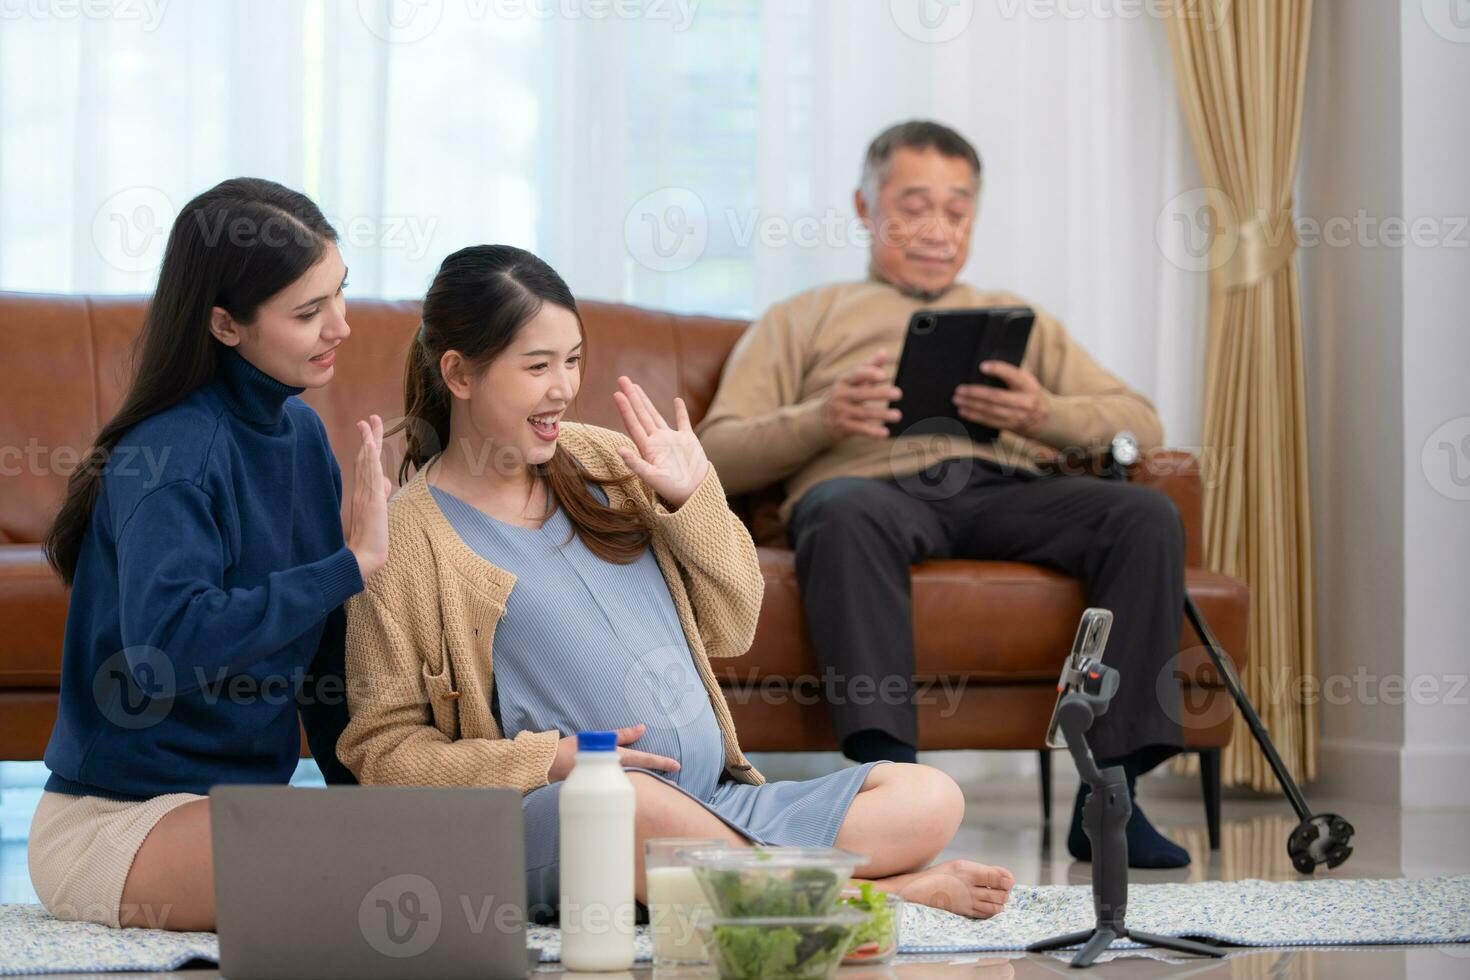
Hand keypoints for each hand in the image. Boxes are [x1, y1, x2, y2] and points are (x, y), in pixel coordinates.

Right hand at [345, 414, 391, 579]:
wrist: (365, 557)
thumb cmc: (372, 537)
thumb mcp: (379, 511)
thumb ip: (381, 494)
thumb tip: (386, 481)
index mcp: (363, 492)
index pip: (365, 464)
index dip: (367, 445)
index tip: (368, 428)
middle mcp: (362, 490)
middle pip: (365, 457)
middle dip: (369, 436)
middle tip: (369, 417)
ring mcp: (365, 494)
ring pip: (366, 461)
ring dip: (368, 440)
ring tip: (369, 421)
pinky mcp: (372, 500)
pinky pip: (370, 474)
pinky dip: (369, 457)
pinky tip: (369, 443)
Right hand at [546, 723, 681, 782]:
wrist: (546, 767)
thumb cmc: (570, 749)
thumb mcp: (597, 737)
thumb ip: (622, 734)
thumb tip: (643, 727)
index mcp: (613, 758)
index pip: (643, 759)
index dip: (660, 762)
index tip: (676, 765)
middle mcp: (612, 773)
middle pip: (642, 776)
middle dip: (658, 779)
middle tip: (674, 783)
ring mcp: (606, 785)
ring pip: (632, 785)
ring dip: (646, 786)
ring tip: (660, 789)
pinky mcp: (598, 793)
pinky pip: (617, 792)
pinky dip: (629, 792)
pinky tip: (635, 795)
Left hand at [613, 377, 709, 509]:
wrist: (695, 493)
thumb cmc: (672, 489)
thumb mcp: (652, 477)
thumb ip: (636, 463)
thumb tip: (619, 449)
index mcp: (648, 448)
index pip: (633, 424)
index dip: (625, 408)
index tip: (617, 394)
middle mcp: (657, 440)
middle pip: (641, 414)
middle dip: (632, 397)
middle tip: (622, 379)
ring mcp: (672, 439)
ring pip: (656, 414)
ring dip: (646, 401)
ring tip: (636, 386)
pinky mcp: (688, 440)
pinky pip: (683, 422)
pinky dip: (681, 411)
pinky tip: (677, 400)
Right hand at [823, 349, 902, 439]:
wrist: (821, 418)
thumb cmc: (844, 394)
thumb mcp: (852, 380)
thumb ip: (868, 366)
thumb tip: (883, 351)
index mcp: (843, 381)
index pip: (856, 375)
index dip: (869, 374)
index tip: (884, 375)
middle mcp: (841, 396)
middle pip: (862, 394)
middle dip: (880, 393)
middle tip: (899, 393)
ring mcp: (841, 412)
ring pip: (864, 413)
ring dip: (882, 414)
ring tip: (898, 415)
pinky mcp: (844, 427)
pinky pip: (860, 430)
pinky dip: (873, 432)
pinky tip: (885, 433)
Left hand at [953, 361, 1050, 435]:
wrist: (1048, 419)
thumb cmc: (1032, 394)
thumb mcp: (1028, 381)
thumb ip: (1011, 375)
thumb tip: (984, 367)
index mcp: (1029, 385)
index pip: (1013, 375)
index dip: (998, 369)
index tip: (982, 366)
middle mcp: (1025, 401)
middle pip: (996, 396)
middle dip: (975, 393)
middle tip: (959, 389)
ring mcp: (1018, 416)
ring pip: (990, 411)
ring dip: (971, 406)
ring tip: (957, 400)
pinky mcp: (1012, 426)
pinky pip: (990, 422)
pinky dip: (975, 416)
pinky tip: (964, 411)